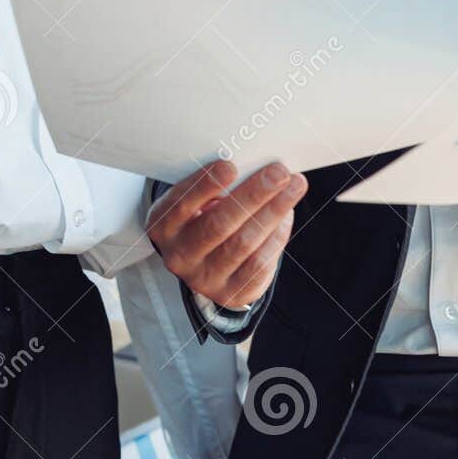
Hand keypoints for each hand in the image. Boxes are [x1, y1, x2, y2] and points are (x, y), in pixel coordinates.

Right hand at [147, 159, 307, 308]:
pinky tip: (286, 214)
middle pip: (219, 224)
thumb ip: (214, 187)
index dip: (205, 185)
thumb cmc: (201, 217)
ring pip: (244, 243)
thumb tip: (253, 165)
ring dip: (273, 211)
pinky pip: (259, 265)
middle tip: (278, 172)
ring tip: (294, 187)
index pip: (182, 205)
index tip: (230, 165)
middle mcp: (179, 255)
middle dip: (253, 195)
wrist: (201, 263)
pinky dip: (277, 236)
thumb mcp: (194, 201)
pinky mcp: (230, 293)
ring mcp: (204, 279)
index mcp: (163, 226)